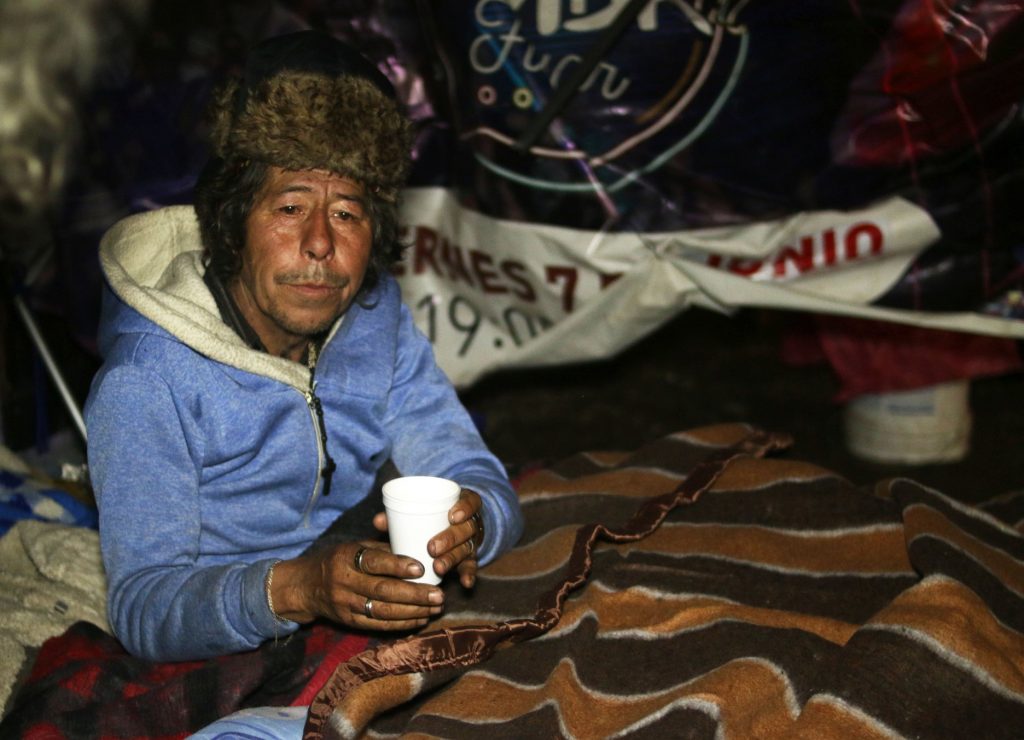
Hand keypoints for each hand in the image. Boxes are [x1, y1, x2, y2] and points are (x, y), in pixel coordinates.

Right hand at [268, 542, 443, 629]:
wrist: (304, 587)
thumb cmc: (337, 560)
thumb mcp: (353, 547)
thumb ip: (381, 548)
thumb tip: (417, 546)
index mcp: (346, 558)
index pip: (373, 562)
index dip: (397, 565)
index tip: (421, 567)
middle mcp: (344, 582)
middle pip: (383, 591)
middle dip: (414, 594)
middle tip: (439, 595)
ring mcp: (345, 605)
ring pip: (383, 612)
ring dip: (413, 612)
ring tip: (435, 607)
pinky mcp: (349, 622)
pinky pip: (378, 625)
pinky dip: (401, 624)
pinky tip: (420, 618)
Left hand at [374, 488, 484, 587]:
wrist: (455, 525)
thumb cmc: (432, 516)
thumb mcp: (422, 510)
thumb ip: (401, 515)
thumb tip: (377, 520)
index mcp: (462, 504)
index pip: (471, 501)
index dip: (465, 508)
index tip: (452, 516)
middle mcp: (470, 522)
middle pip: (467, 528)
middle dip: (450, 538)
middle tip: (432, 548)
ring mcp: (471, 541)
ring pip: (467, 548)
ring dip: (453, 558)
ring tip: (438, 567)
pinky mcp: (470, 558)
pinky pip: (471, 566)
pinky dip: (469, 575)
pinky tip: (465, 583)